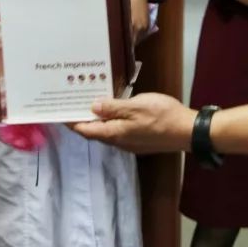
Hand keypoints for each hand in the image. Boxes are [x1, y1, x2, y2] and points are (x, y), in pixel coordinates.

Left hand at [71, 93, 194, 153]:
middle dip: (82, 120)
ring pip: (106, 132)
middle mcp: (119, 142)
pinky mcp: (140, 141)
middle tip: (72, 103)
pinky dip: (110, 121)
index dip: (71, 122)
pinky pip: (118, 131)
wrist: (188, 131)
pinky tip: (113, 110)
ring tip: (90, 104)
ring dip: (96, 121)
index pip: (85, 130)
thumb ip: (113, 107)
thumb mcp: (136, 106)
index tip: (59, 112)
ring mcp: (130, 143)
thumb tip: (92, 107)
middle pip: (94, 133)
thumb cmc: (162, 115)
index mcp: (115, 134)